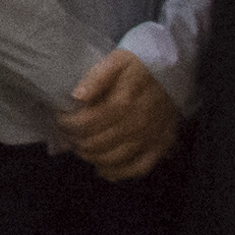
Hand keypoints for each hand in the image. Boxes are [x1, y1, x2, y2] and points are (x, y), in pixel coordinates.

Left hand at [59, 50, 181, 182]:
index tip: (60, 119)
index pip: (86, 123)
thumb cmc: (139, 66)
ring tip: (81, 148)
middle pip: (97, 143)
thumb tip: (76, 97)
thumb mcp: (116, 61)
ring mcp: (151, 138)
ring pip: (114, 159)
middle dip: (76, 141)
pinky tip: (104, 170)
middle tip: (68, 135)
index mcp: (123, 102)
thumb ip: (96, 78)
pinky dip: (119, 173)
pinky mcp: (161, 146)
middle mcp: (137, 124)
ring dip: (91, 157)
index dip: (67, 125)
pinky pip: (139, 168)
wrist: (174, 70)